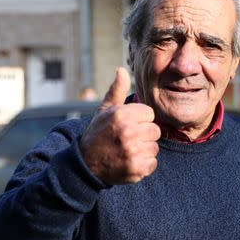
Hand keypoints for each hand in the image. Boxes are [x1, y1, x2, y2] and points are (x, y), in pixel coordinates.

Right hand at [79, 67, 161, 184]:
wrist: (84, 165)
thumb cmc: (97, 134)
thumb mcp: (104, 111)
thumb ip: (116, 91)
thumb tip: (121, 69)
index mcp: (121, 115)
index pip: (150, 114)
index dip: (140, 120)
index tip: (127, 126)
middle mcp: (127, 132)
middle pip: (155, 131)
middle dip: (143, 135)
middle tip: (127, 140)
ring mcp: (132, 151)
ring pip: (154, 147)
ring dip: (144, 151)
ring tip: (127, 151)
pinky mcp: (136, 169)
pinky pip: (153, 163)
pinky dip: (144, 165)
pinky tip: (129, 162)